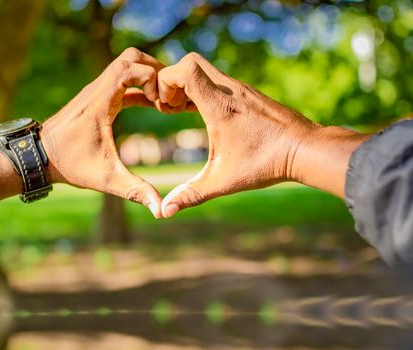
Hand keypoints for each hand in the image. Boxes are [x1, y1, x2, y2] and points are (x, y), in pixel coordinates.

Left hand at [40, 48, 166, 217]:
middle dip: (154, 71)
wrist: (40, 156)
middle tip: (168, 94)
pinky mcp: (97, 97)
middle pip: (130, 57)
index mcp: (100, 102)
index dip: (151, 78)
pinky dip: (140, 87)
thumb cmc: (70, 165)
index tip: (161, 103)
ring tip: (163, 101)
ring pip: (126, 65)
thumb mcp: (106, 179)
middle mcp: (97, 89)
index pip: (128, 68)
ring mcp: (96, 91)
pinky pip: (123, 81)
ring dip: (148, 77)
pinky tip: (152, 105)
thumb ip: (135, 191)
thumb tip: (160, 211)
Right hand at [157, 53, 366, 217]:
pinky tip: (205, 114)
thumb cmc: (266, 164)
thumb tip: (165, 212)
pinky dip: (205, 89)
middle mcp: (231, 89)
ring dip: (189, 85)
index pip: (185, 69)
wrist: (306, 150)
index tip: (165, 108)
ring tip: (183, 112)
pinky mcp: (250, 92)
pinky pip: (219, 79)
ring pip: (206, 69)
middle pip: (192, 61)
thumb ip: (191, 195)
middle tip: (171, 107)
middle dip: (173, 80)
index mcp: (220, 106)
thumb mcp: (223, 182)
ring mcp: (242, 88)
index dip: (165, 82)